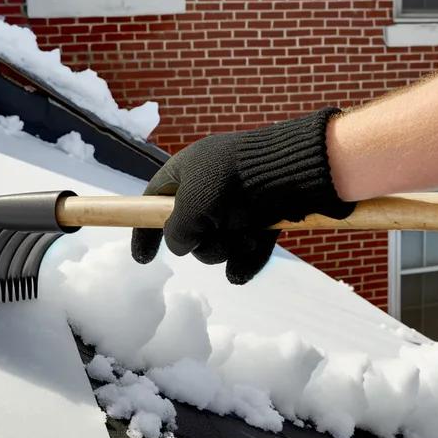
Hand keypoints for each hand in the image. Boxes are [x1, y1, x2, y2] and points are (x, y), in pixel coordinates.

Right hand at [131, 108, 353, 283]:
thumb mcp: (189, 206)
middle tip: (214, 238)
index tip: (144, 259)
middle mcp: (211, 187)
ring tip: (243, 238)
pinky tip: (244, 266)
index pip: (154, 201)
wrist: (293, 171)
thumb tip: (184, 246)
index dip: (145, 230)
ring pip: (220, 244)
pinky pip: (246, 249)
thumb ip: (176, 232)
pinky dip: (246, 259)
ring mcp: (240, 203)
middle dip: (202, 245)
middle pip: (191, 232)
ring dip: (226, 249)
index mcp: (187, 170)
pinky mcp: (265, 217)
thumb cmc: (232, 180)